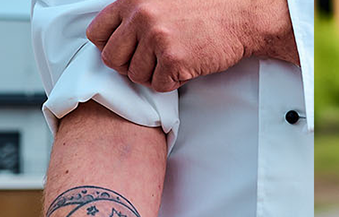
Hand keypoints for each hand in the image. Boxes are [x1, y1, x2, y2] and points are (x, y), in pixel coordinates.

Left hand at [87, 0, 296, 91]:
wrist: (242, 16)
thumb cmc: (208, 9)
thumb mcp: (162, 0)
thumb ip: (136, 12)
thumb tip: (116, 36)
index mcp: (133, 1)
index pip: (97, 33)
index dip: (111, 47)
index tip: (126, 51)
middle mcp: (140, 17)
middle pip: (112, 58)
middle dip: (130, 66)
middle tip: (150, 62)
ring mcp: (156, 38)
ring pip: (135, 76)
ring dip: (154, 75)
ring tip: (173, 62)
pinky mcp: (174, 59)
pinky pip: (159, 85)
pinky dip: (172, 82)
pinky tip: (186, 67)